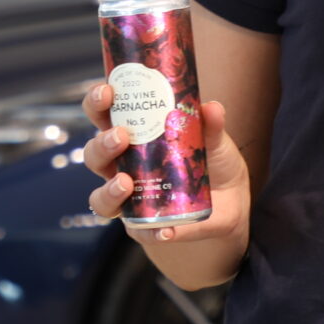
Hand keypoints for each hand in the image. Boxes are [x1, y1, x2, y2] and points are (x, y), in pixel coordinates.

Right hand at [79, 83, 250, 246]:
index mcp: (132, 136)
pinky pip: (138, 231)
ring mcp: (128, 198)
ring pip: (100, 197)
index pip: (104, 116)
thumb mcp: (214, 139)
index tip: (107, 91)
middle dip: (101, 144)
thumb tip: (211, 107)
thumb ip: (211, 124)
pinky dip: (151, 232)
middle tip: (120, 136)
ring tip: (125, 182)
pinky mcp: (143, 225)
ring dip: (108, 189)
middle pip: (94, 154)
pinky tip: (166, 230)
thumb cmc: (210, 160)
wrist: (229, 202)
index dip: (97, 103)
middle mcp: (122, 166)